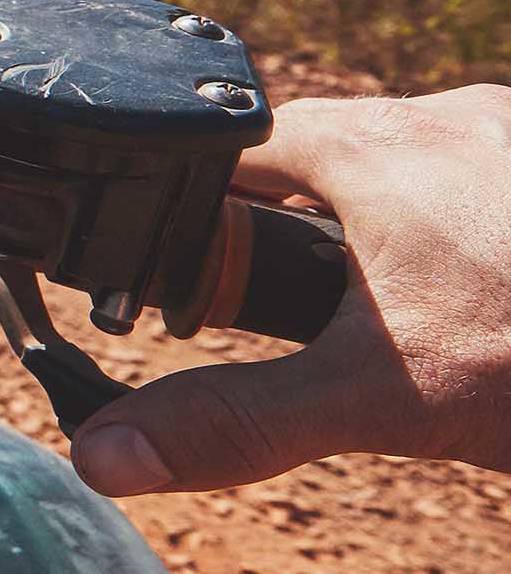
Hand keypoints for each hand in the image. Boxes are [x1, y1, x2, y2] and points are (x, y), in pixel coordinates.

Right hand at [71, 87, 510, 495]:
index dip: (199, 212)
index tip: (191, 281)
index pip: (237, 147)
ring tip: (418, 328)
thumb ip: (236, 420)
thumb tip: (102, 455)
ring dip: (397, 240)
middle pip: (329, 157)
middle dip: (306, 237)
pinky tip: (497, 315)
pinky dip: (476, 244)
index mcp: (377, 147)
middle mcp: (453, 118)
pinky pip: (491, 193)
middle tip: (316, 325)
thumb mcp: (379, 401)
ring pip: (420, 174)